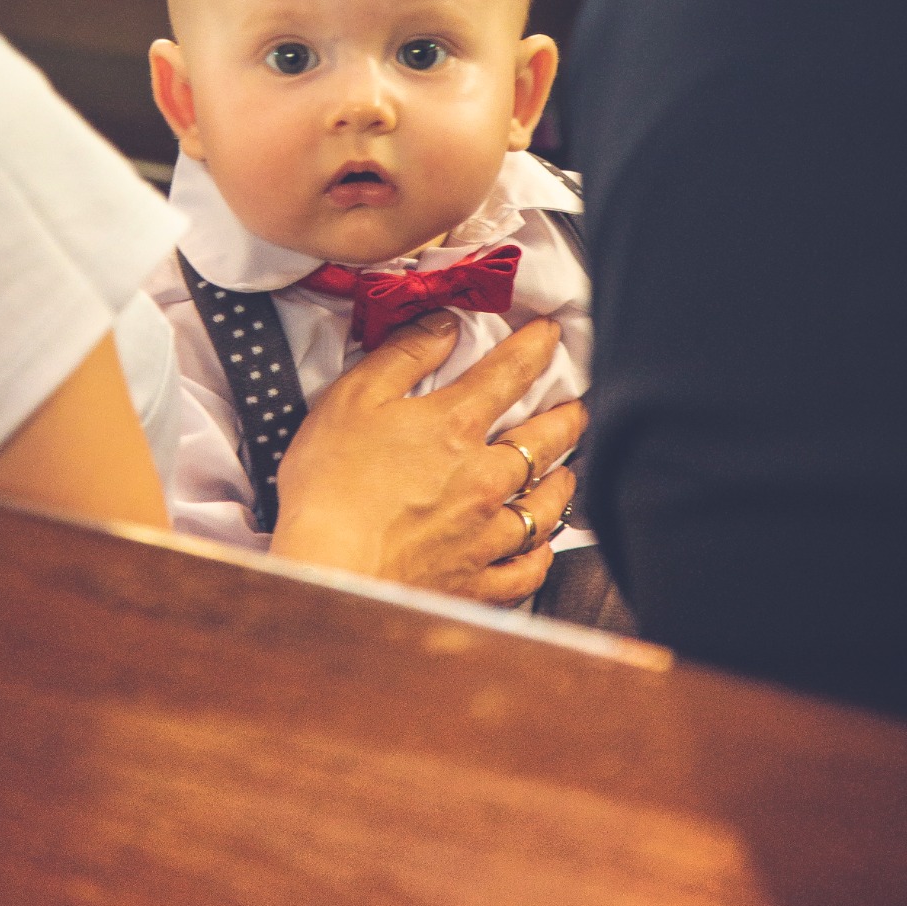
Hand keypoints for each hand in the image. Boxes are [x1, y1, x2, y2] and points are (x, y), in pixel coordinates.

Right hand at [270, 313, 587, 604]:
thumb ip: (404, 355)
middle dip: (567, 418)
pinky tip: (542, 548)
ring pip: (545, 505)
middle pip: (544, 440)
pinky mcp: (475, 582)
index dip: (535, 347)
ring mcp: (484, 534)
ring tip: (567, 472)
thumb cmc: (330, 485)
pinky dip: (541, 556)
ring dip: (562, 483)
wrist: (329, 572)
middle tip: (577, 408)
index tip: (550, 334)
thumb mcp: (353, 398)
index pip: (510, 373)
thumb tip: (445, 324)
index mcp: (454, 426)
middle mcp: (484, 478)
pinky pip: (526, 570)